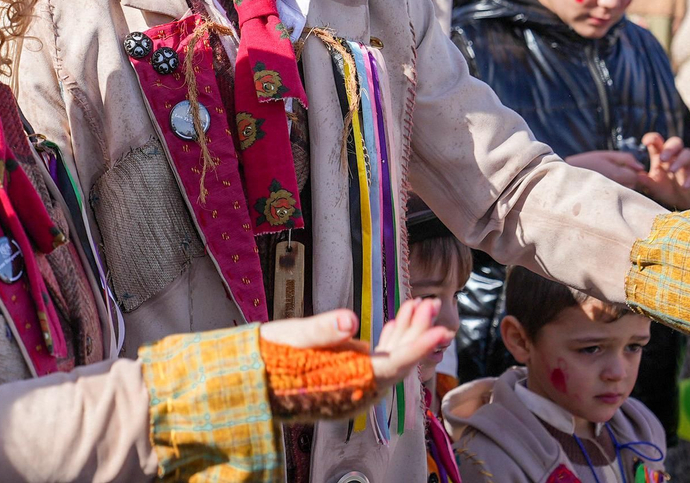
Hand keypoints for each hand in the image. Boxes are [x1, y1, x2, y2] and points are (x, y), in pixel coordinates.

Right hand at [261, 300, 454, 413]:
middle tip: (432, 302)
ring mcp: (356, 383)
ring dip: (406, 331)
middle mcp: (358, 388)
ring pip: (391, 358)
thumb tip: (349, 321)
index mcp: (349, 382)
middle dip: (417, 331)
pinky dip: (390, 339)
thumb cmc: (268, 359)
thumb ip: (323, 331)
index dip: (418, 346)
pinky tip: (397, 320)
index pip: (393, 365)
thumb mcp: (292, 338)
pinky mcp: (349, 376)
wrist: (249, 380)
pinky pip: (377, 359)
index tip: (440, 329)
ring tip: (420, 303)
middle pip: (398, 360)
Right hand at [566, 149, 646, 188]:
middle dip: (629, 177)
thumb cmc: (587, 163)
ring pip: (628, 190)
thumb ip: (626, 159)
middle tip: (613, 171)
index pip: (637, 176)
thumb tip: (641, 167)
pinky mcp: (609, 200)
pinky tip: (606, 184)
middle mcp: (617, 188)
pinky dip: (617, 189)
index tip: (620, 166)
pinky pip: (620, 195)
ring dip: (624, 184)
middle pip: (634, 184)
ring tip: (608, 177)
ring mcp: (613, 195)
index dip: (631, 169)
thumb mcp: (606, 155)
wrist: (568, 177)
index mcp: (617, 175)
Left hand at [639, 133, 689, 208]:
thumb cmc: (662, 188)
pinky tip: (685, 186)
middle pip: (676, 142)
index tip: (645, 142)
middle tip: (662, 159)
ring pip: (688, 154)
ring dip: (680, 161)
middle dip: (670, 148)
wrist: (677, 203)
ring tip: (672, 170)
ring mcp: (687, 165)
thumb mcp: (651, 185)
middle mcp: (675, 156)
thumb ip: (645, 180)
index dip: (652, 138)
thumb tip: (637, 176)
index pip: (657, 141)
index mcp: (660, 155)